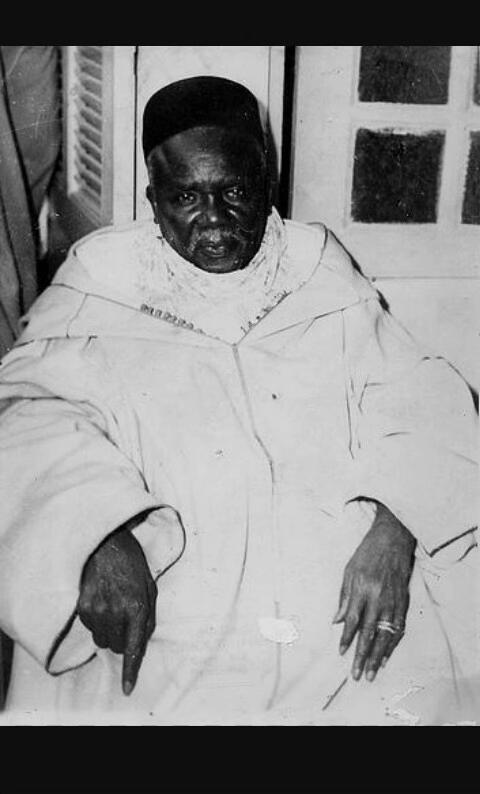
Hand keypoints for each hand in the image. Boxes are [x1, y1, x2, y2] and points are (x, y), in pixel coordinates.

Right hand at [77, 523, 156, 695]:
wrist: (106, 544)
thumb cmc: (131, 565)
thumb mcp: (149, 588)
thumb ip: (147, 618)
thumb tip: (140, 643)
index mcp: (137, 607)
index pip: (134, 647)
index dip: (130, 671)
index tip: (127, 689)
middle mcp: (116, 612)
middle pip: (118, 647)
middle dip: (123, 639)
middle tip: (125, 617)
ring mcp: (97, 610)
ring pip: (102, 641)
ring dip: (109, 632)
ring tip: (113, 606)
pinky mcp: (81, 608)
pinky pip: (91, 629)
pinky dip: (97, 621)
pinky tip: (101, 601)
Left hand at [333, 501, 415, 681]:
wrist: (394, 538)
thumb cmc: (368, 552)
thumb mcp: (349, 570)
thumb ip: (344, 597)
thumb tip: (336, 621)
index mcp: (362, 589)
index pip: (353, 620)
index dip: (347, 638)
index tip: (341, 653)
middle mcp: (379, 598)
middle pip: (370, 633)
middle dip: (362, 655)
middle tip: (357, 674)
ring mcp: (393, 601)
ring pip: (386, 635)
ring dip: (378, 656)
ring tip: (372, 672)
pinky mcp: (404, 602)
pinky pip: (399, 628)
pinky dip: (393, 644)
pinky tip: (386, 656)